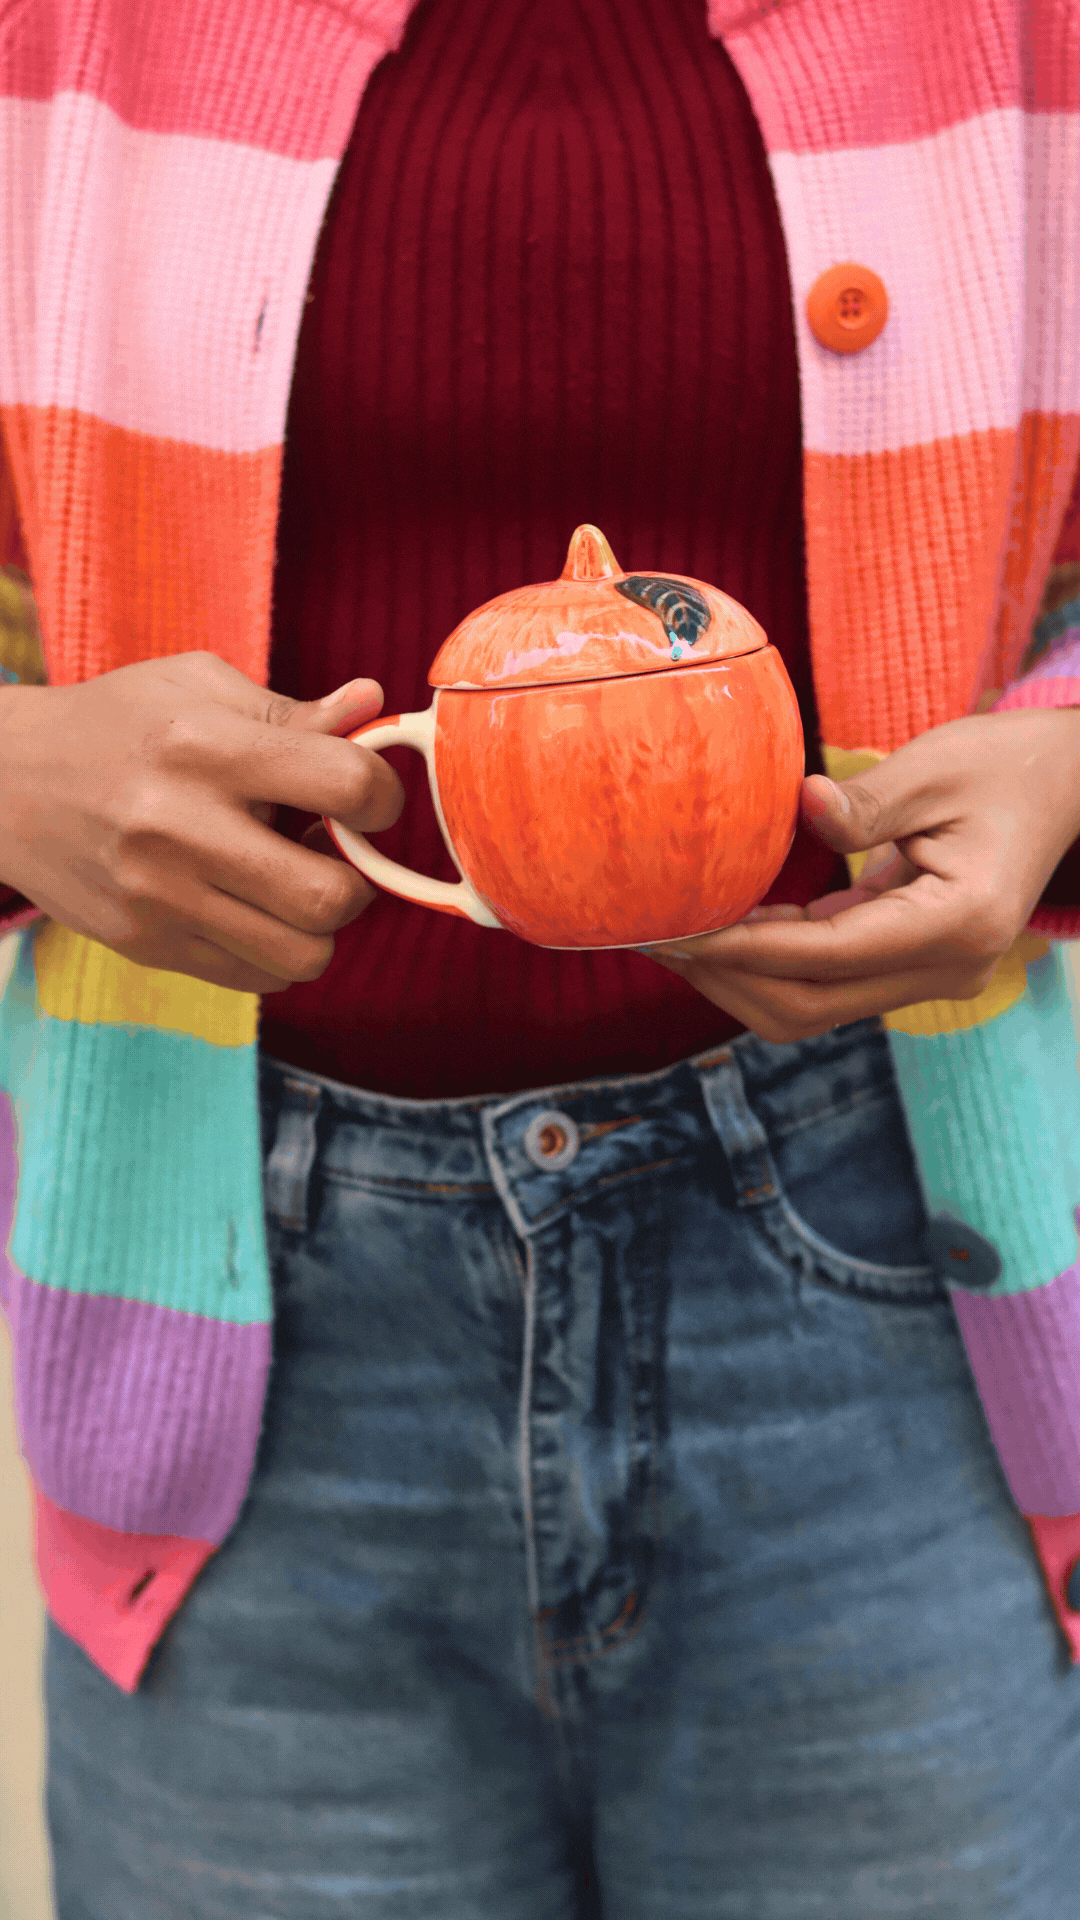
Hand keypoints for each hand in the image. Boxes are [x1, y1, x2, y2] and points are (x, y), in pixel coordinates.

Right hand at [0, 653, 402, 992]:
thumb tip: (373, 705)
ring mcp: (159, 896)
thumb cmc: (120, 725)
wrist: (8, 783)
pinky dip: (278, 952)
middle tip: (335, 856)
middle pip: (329, 897)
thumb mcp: (198, 687)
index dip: (382, 796)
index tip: (366, 797)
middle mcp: (180, 827)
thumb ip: (291, 710)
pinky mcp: (146, 944)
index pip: (345, 785)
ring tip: (297, 888)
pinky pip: (257, 978)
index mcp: (206, 747)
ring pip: (302, 955)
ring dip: (321, 926)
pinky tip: (256, 910)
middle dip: (358, 882)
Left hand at [646, 708, 1079, 1041]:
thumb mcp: (938, 765)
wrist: (1067, 790)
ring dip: (737, 980)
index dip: (743, 948)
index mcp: (957, 923)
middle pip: (807, 1007)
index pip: (826, 955)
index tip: (674, 927)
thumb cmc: (1006, 766)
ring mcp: (931, 978)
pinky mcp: (912, 968)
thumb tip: (795, 802)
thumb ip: (868, 798)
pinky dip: (769, 962)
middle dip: (723, 979)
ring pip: (810, 1009)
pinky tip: (720, 925)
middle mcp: (947, 969)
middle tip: (652, 934)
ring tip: (672, 934)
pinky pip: (826, 984)